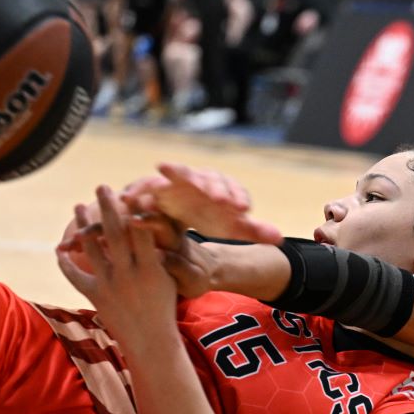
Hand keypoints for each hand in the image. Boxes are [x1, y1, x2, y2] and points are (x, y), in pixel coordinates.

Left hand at [56, 186, 180, 344]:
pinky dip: (66, 263)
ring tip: (77, 206)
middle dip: (107, 207)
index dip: (134, 209)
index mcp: (151, 267)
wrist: (151, 341)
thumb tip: (147, 226)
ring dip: (83, 226)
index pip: (141, 231)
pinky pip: (76, 276)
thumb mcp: (168, 278)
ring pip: (92, 249)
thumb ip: (157, 253)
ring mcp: (110, 284)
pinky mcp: (96, 296)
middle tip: (101, 187)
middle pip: (116, 232)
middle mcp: (129, 273)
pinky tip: (60, 250)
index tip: (128, 191)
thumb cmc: (164, 306)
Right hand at [121, 162, 282, 244]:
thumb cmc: (207, 215)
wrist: (177, 210)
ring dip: (173, 175)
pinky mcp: (153, 187)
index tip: (242, 209)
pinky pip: (146, 186)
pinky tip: (133, 198)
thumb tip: (280, 238)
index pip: (231, 187)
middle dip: (210, 185)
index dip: (236, 196)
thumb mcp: (229, 226)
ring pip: (175, 175)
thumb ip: (252, 230)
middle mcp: (198, 180)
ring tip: (168, 175)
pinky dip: (140, 190)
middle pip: (205, 177)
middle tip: (217, 199)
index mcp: (220, 187)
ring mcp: (176, 181)